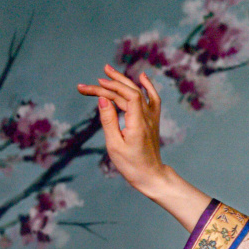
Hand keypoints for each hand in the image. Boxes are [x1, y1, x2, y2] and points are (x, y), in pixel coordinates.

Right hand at [76, 65, 165, 193]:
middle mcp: (148, 118)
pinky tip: (142, 77)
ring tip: (108, 72)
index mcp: (138, 123)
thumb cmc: (131, 164)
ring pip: (139, 93)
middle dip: (113, 82)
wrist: (151, 176)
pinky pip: (153, 99)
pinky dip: (148, 87)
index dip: (112, 87)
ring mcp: (152, 118)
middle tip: (97, 76)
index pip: (129, 95)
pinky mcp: (152, 121)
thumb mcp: (114, 145)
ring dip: (123, 82)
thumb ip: (108, 120)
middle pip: (131, 91)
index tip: (96, 86)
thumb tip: (102, 99)